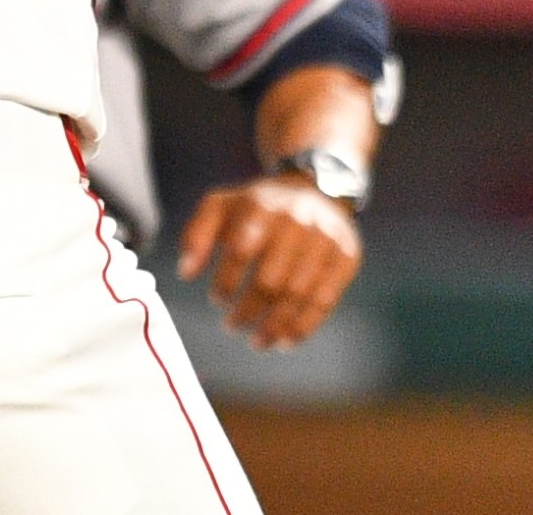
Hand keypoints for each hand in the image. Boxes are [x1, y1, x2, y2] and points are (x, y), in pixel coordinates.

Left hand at [177, 173, 362, 349]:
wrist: (315, 189)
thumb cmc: (257, 205)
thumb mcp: (220, 205)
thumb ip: (197, 235)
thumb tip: (185, 273)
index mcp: (262, 206)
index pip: (240, 251)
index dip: (226, 281)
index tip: (216, 301)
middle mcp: (297, 222)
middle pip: (271, 279)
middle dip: (249, 309)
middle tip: (232, 326)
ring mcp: (326, 240)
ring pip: (299, 294)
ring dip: (275, 324)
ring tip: (257, 342)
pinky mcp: (347, 257)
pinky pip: (326, 300)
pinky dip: (304, 325)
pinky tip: (285, 341)